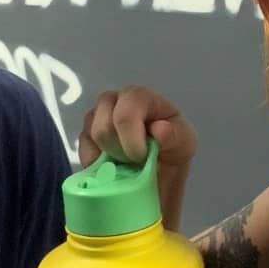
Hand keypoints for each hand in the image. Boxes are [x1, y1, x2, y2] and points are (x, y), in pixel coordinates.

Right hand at [79, 85, 196, 230]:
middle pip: (104, 125)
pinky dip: (97, 164)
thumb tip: (159, 129)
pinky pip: (83, 150)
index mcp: (141, 97)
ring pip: (91, 137)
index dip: (131, 136)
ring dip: (109, 157)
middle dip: (120, 151)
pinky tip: (113, 167)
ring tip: (126, 164)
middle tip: (135, 162)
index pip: (127, 108)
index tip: (141, 156)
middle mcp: (115, 100)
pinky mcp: (85, 135)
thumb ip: (176, 136)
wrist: (159, 170)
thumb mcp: (184, 145)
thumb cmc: (172, 150)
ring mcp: (97, 116)